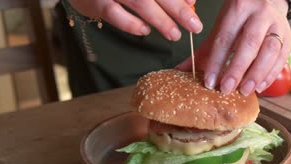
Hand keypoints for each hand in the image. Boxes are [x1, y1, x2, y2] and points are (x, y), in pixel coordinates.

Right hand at [69, 0, 202, 39]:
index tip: (192, 4)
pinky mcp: (96, 2)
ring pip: (139, 2)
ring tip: (174, 35)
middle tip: (194, 26)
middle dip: (177, 9)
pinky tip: (144, 31)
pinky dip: (131, 24)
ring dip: (159, 20)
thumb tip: (189, 1)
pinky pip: (114, 14)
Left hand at [176, 0, 290, 95]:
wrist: (269, 0)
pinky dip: (271, 74)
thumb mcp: (222, 25)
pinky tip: (260, 86)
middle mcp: (260, 14)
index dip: (217, 61)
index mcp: (239, 8)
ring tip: (245, 91)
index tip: (209, 81)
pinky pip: (282, 57)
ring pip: (269, 51)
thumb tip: (181, 70)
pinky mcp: (288, 37)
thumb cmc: (241, 16)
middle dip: (237, 69)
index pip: (226, 38)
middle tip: (226, 90)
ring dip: (257, 74)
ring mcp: (277, 25)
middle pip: (249, 44)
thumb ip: (206, 49)